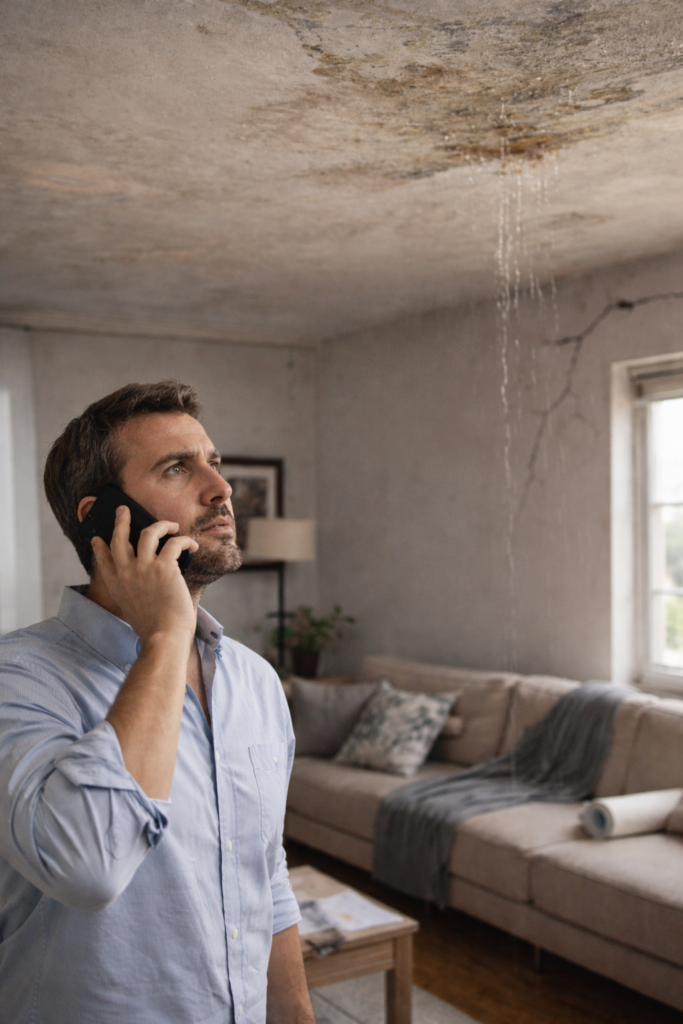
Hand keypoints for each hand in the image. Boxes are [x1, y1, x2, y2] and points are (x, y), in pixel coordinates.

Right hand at [91, 505, 197, 645]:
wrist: (164, 637)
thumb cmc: (156, 630)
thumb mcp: (135, 611)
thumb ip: (136, 594)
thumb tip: (151, 582)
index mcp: (116, 587)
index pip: (102, 561)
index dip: (99, 547)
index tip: (98, 539)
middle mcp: (125, 574)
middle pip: (118, 539)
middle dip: (121, 522)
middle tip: (123, 510)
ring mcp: (143, 568)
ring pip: (147, 532)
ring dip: (161, 525)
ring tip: (171, 525)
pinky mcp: (163, 566)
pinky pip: (175, 543)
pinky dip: (186, 541)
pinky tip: (192, 544)